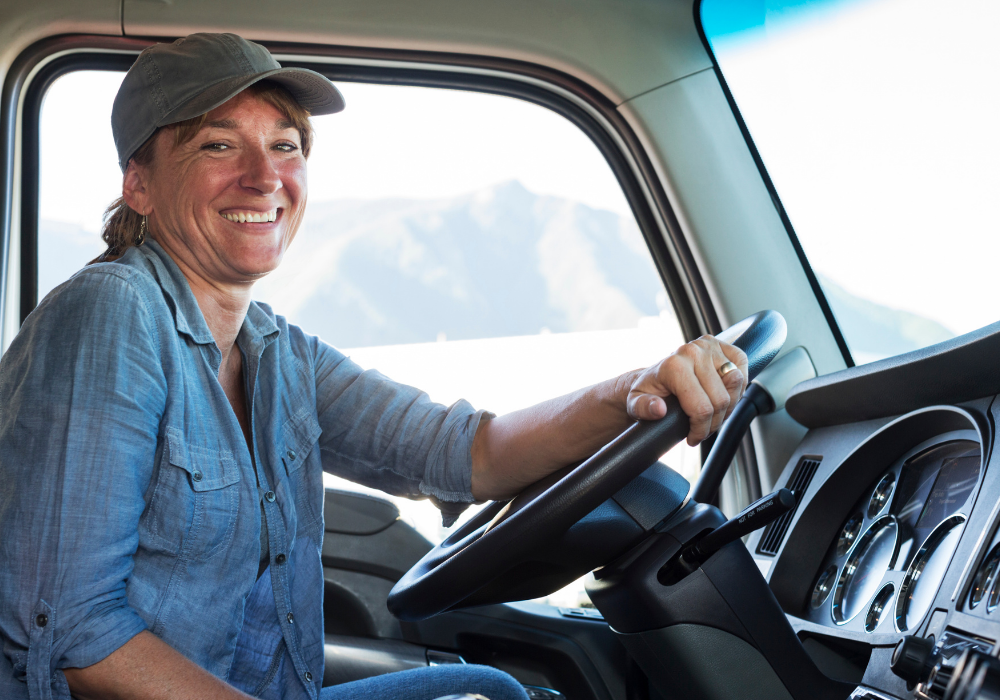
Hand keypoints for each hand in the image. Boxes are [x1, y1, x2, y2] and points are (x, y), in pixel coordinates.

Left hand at [626, 335, 748, 445]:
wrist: (655, 374)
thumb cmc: (648, 391)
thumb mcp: (635, 404)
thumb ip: (642, 408)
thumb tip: (659, 409)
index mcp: (673, 365)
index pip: (702, 408)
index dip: (701, 429)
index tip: (693, 438)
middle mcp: (693, 351)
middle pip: (722, 400)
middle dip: (715, 422)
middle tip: (704, 429)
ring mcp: (709, 346)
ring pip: (736, 384)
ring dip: (729, 406)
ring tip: (713, 414)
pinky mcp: (722, 345)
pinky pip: (743, 367)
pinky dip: (739, 386)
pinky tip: (724, 395)